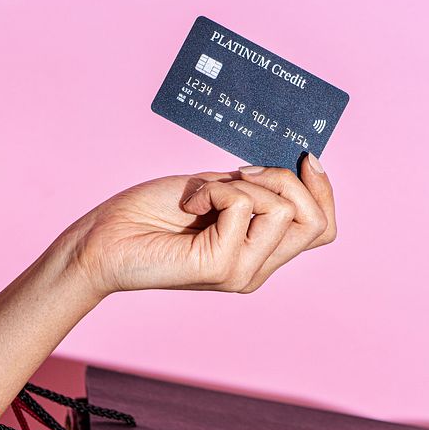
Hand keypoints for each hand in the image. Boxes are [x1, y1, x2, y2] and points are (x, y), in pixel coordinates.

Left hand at [56, 153, 336, 297]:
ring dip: (244, 182)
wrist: (105, 239)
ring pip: (284, 209)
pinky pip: (244, 204)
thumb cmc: (151, 213)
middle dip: (287, 179)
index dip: (323, 189)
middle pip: (318, 222)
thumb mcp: (218, 191)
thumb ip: (257, 188)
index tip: (304, 156)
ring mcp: (242, 273)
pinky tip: (189, 204)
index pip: (323, 229)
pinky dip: (215, 190)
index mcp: (260, 253)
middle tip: (240, 173)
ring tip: (205, 192)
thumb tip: (298, 165)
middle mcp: (257, 269)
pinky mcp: (221, 266)